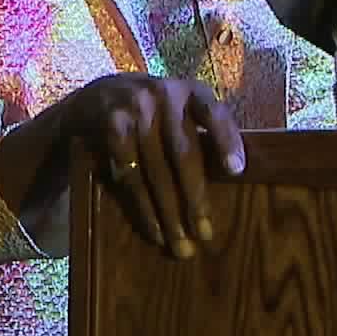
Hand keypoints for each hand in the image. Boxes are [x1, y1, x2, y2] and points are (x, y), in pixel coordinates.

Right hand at [57, 74, 244, 259]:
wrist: (100, 95)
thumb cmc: (156, 112)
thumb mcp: (181, 108)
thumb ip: (203, 132)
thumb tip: (234, 176)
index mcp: (192, 91)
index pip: (214, 114)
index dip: (227, 141)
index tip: (237, 171)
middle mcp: (165, 94)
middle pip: (183, 153)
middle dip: (194, 198)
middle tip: (204, 234)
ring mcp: (136, 109)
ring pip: (156, 171)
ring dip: (168, 213)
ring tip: (180, 244)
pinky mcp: (112, 126)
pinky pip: (130, 175)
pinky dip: (143, 207)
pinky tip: (154, 230)